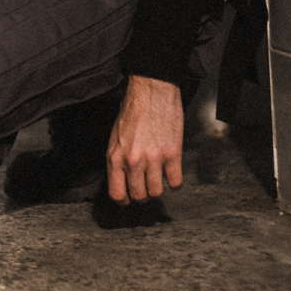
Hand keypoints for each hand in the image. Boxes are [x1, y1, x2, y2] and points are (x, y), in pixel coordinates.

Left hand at [106, 75, 183, 203]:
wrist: (152, 90)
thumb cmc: (133, 110)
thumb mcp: (115, 136)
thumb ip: (118, 159)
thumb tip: (122, 178)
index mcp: (115, 157)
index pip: (117, 193)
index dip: (124, 200)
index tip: (129, 198)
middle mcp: (133, 161)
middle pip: (139, 196)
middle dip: (143, 197)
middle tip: (146, 189)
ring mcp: (153, 159)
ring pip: (157, 193)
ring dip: (158, 190)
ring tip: (159, 180)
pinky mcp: (172, 154)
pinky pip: (175, 182)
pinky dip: (175, 182)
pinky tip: (172, 174)